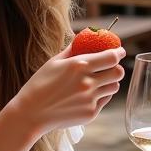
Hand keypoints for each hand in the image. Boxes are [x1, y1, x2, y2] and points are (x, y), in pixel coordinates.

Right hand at [10, 44, 124, 137]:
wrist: (31, 113)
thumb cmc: (40, 84)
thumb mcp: (54, 62)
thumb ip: (72, 50)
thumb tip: (83, 36)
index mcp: (79, 66)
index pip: (111, 57)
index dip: (118, 52)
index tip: (119, 51)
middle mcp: (88, 82)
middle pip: (118, 72)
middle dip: (117, 68)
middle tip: (111, 67)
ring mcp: (90, 99)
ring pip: (114, 87)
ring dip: (110, 82)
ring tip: (99, 81)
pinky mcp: (90, 113)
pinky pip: (104, 101)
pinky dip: (100, 96)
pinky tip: (87, 95)